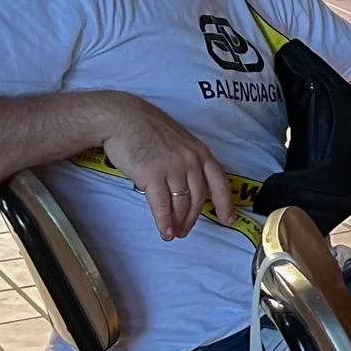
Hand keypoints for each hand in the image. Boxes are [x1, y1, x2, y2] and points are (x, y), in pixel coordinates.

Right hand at [99, 94, 236, 240]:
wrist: (122, 118)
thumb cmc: (146, 127)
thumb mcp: (178, 140)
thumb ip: (187, 160)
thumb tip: (187, 183)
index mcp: (200, 152)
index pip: (219, 182)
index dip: (225, 203)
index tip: (228, 219)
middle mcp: (191, 161)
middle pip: (198, 197)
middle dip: (193, 218)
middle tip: (186, 230)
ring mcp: (173, 168)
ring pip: (181, 203)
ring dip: (178, 222)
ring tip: (173, 233)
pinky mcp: (153, 175)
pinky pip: (162, 205)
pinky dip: (164, 221)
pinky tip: (164, 231)